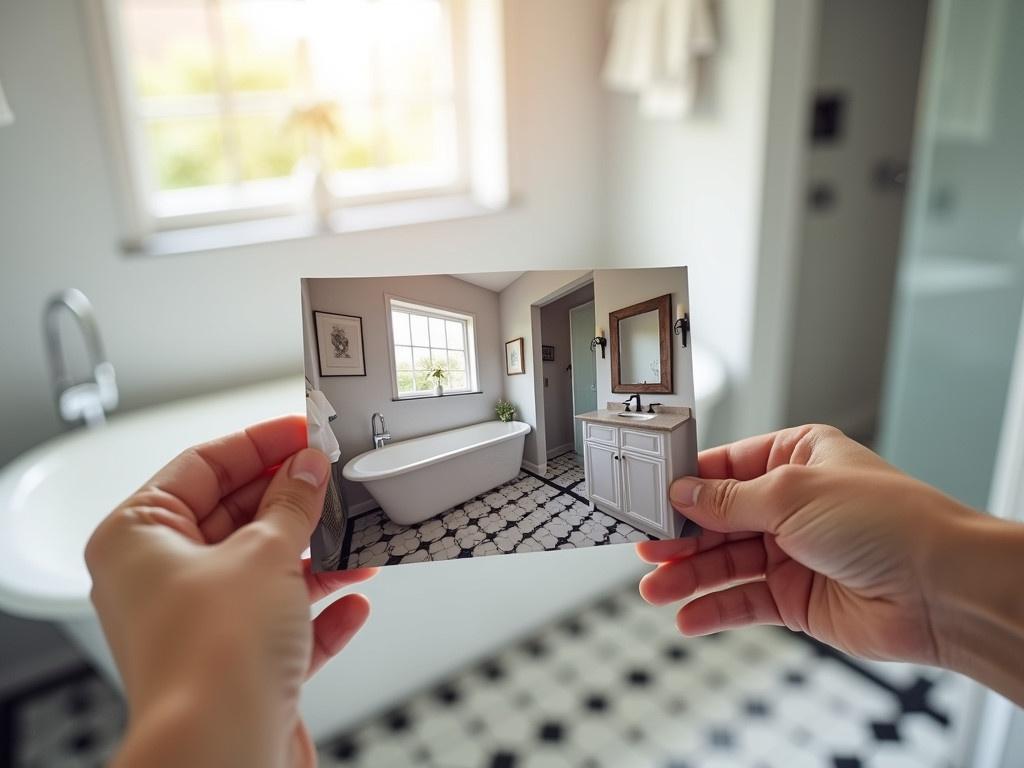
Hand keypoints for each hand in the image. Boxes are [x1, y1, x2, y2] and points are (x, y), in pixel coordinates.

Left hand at [85, 415, 375, 767]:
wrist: (220, 755)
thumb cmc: (211, 659)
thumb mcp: (264, 553)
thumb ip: (292, 504)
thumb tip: (307, 469)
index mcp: (139, 538)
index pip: (202, 466)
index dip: (258, 444)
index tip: (302, 432)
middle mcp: (160, 580)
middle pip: (236, 516)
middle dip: (292, 500)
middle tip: (335, 480)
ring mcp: (199, 624)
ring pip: (264, 570)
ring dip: (315, 556)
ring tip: (356, 540)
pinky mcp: (235, 665)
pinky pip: (283, 624)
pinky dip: (319, 612)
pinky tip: (353, 602)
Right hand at [636, 424, 1023, 703]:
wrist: (940, 589)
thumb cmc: (888, 521)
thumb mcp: (792, 493)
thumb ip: (729, 499)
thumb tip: (684, 493)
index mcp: (796, 458)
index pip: (725, 468)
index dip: (685, 485)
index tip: (649, 498)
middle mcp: (792, 504)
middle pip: (718, 519)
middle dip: (681, 536)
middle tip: (644, 549)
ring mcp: (793, 552)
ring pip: (725, 562)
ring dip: (689, 576)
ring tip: (655, 590)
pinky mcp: (796, 598)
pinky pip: (743, 601)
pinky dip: (714, 609)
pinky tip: (687, 616)